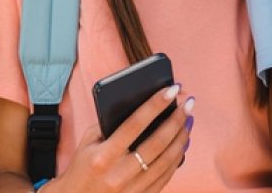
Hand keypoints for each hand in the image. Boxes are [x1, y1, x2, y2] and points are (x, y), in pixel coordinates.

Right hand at [43, 85, 193, 192]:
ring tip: (188, 121)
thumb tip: (144, 106)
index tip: (172, 89)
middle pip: (157, 143)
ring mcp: (131, 189)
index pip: (134, 124)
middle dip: (176, 120)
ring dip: (181, 138)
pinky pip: (166, 176)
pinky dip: (177, 158)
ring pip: (166, 161)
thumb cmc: (82, 167)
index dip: (155, 105)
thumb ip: (111, 124)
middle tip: (188, 104)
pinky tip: (182, 144)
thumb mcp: (88, 143)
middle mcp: (118, 174)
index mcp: (103, 156)